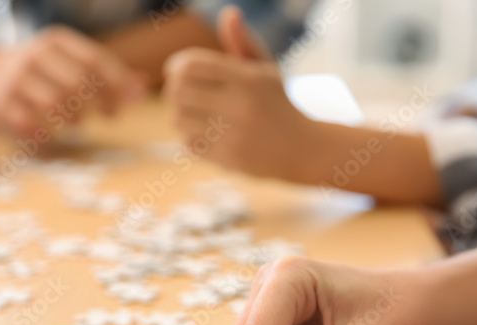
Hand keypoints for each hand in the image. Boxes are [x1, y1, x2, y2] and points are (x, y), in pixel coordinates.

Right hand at [0, 26, 145, 135]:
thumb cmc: (43, 72)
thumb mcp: (71, 62)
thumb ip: (107, 75)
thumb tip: (142, 90)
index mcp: (55, 40)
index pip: (93, 60)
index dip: (116, 84)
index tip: (130, 102)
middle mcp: (33, 55)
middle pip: (76, 82)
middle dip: (98, 103)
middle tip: (110, 116)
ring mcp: (15, 80)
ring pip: (54, 103)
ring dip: (73, 118)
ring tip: (77, 122)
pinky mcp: (0, 105)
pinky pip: (29, 124)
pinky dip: (45, 133)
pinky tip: (51, 133)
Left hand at [163, 7, 311, 178]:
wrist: (303, 149)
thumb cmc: (278, 104)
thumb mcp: (266, 70)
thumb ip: (243, 42)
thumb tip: (229, 14)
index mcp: (247, 78)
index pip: (192, 65)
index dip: (176, 66)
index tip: (176, 71)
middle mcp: (240, 105)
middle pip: (179, 92)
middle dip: (173, 91)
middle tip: (178, 93)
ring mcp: (233, 134)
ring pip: (179, 119)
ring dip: (180, 116)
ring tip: (192, 114)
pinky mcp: (228, 158)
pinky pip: (189, 144)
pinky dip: (191, 138)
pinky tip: (204, 134)